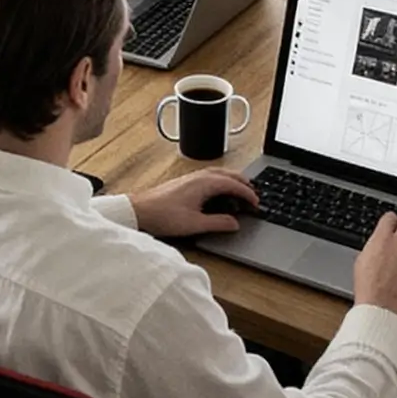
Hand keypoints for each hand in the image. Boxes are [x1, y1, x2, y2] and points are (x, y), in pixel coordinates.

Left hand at [132, 168, 260, 240]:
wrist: (139, 210)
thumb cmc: (163, 216)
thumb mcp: (194, 224)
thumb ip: (217, 223)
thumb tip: (235, 223)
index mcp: (204, 183)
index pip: (233, 184)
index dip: (247, 193)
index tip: (257, 202)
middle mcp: (198, 176)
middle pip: (228, 174)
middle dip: (243, 182)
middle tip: (255, 193)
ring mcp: (190, 177)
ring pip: (218, 173)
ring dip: (232, 179)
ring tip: (241, 189)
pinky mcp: (184, 182)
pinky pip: (210, 176)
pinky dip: (221, 180)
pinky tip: (220, 189)